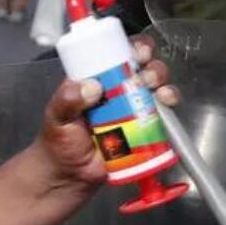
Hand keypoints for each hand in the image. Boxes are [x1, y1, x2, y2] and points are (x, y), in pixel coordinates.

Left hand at [40, 34, 177, 188]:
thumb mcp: (56, 117)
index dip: (131, 47)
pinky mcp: (145, 129)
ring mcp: (133, 108)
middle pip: (143, 67)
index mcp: (96, 79)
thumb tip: (91, 87)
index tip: (136, 52)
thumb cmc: (59, 144)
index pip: (117, 54)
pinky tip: (165, 104)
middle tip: (146, 75)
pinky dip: (169, 104)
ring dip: (162, 82)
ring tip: (156, 90)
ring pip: (156, 86)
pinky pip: (163, 113)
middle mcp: (118, 90)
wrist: (70, 177)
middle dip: (151, 65)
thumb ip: (66, 100)